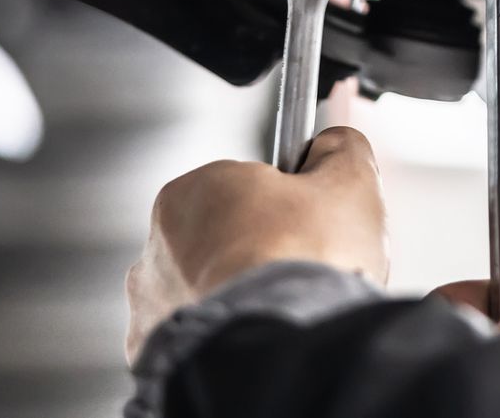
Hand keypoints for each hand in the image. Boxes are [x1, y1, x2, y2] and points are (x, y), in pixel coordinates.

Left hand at [125, 125, 388, 362]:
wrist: (286, 339)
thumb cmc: (308, 260)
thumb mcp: (349, 179)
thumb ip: (339, 148)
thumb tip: (334, 144)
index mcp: (192, 191)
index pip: (245, 188)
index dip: (287, 205)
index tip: (309, 224)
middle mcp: (157, 246)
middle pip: (223, 240)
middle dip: (259, 251)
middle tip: (301, 267)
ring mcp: (151, 305)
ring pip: (206, 291)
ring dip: (237, 297)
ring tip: (282, 308)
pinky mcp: (155, 354)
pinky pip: (196, 338)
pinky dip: (223, 337)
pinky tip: (258, 335)